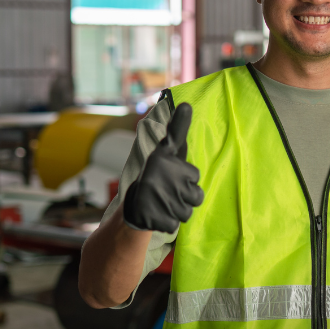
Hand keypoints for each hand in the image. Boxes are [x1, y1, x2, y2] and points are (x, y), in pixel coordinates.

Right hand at [122, 102, 203, 232]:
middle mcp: (164, 182)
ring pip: (187, 212)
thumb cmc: (155, 174)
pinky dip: (167, 221)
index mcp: (166, 162)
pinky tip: (158, 213)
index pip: (195, 175)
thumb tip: (186, 104)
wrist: (133, 204)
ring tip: (163, 202)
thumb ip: (178, 129)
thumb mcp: (166, 150)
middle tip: (168, 191)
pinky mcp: (159, 221)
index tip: (170, 174)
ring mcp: (161, 203)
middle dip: (184, 196)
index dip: (186, 177)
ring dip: (177, 209)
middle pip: (196, 196)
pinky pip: (175, 224)